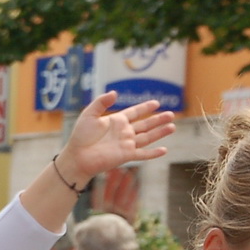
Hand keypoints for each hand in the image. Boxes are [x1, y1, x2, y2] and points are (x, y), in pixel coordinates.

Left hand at [57, 91, 175, 187]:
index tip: (156, 102)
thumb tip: (115, 93)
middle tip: (171, 114)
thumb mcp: (89, 115)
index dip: (145, 107)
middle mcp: (124, 132)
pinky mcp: (126, 156)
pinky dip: (153, 153)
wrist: (77, 157)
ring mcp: (126, 144)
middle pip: (145, 124)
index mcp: (116, 121)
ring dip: (160, 132)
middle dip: (158, 119)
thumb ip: (101, 102)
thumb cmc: (80, 136)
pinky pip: (143, 154)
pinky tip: (164, 150)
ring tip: (172, 127)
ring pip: (147, 137)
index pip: (134, 112)